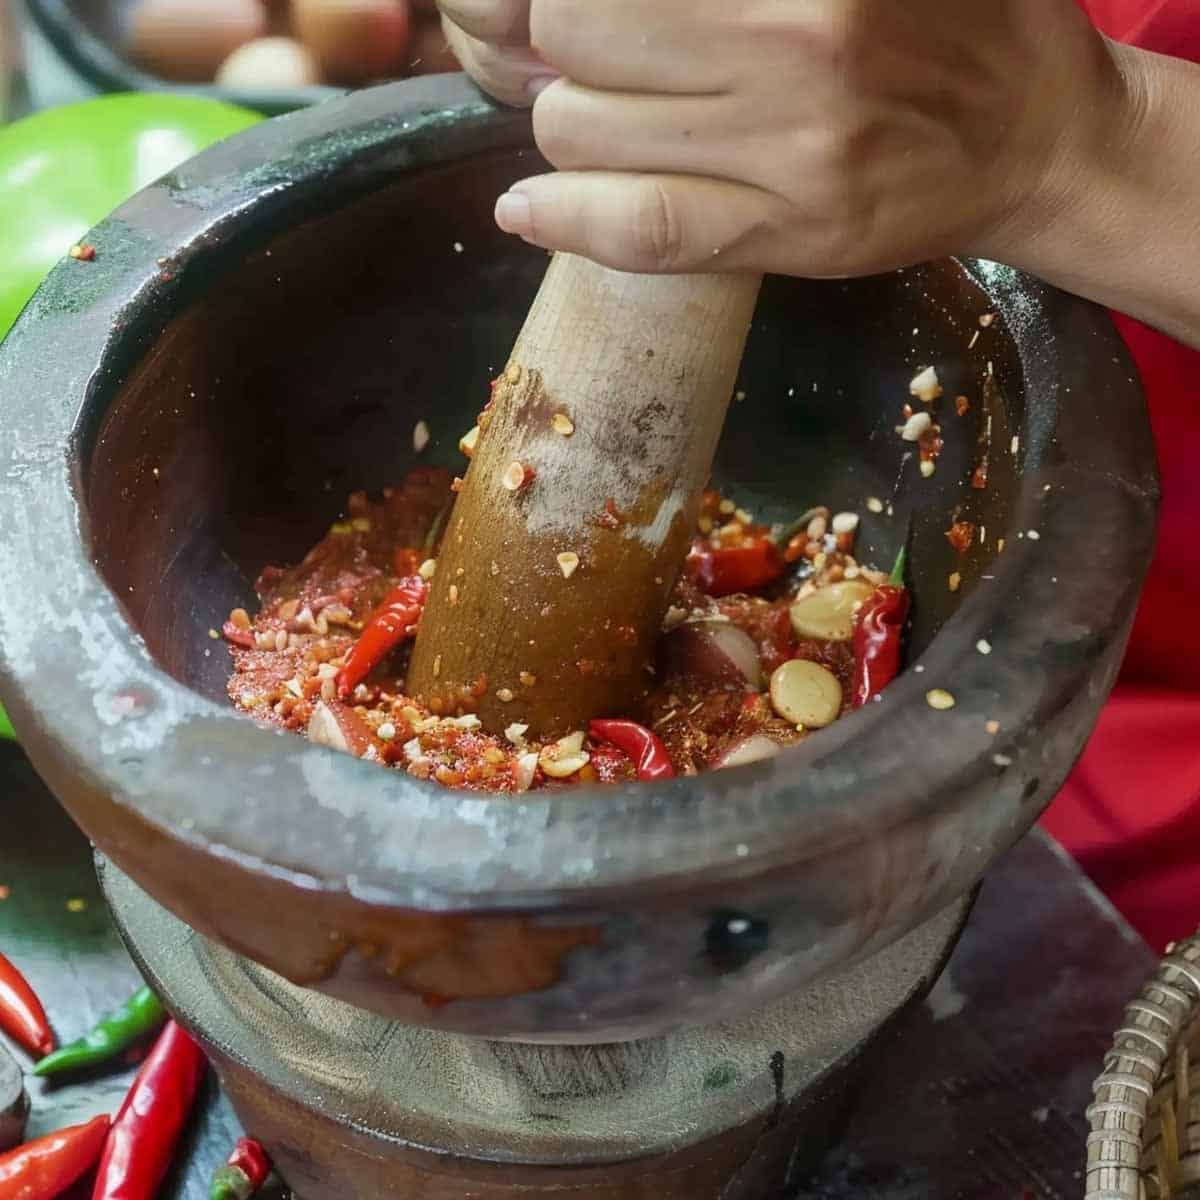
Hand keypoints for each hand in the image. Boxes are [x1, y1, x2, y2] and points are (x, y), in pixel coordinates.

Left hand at [442, 0, 1127, 278]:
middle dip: (568, 42)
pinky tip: (528, 208)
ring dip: (572, 125)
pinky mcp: (787, 234)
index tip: (585, 12)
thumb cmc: (949, 16)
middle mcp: (794, 42)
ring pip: (582, 131)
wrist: (1036, 133)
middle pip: (574, 31)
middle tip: (605, 55)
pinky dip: (562, 218)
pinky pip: (636, 226)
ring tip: (615, 119)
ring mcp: (790, 151)